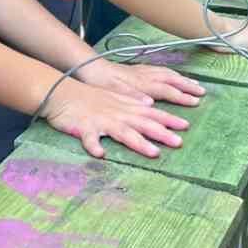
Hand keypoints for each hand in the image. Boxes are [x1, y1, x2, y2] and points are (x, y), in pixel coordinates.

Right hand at [42, 79, 188, 158]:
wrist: (61, 92)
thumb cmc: (88, 96)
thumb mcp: (113, 96)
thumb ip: (132, 100)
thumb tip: (150, 104)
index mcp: (125, 107)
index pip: (151, 114)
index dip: (169, 120)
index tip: (186, 126)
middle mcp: (117, 114)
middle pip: (143, 124)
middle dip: (161, 133)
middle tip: (179, 142)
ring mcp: (101, 121)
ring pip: (123, 133)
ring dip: (138, 142)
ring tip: (153, 152)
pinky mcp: (83, 128)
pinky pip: (89, 139)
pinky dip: (94, 146)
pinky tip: (100, 154)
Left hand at [76, 57, 204, 106]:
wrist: (90, 67)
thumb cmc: (100, 82)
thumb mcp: (112, 92)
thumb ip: (132, 96)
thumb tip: (150, 102)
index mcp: (140, 83)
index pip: (166, 89)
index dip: (181, 96)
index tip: (195, 102)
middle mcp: (145, 75)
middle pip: (171, 79)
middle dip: (188, 86)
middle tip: (202, 93)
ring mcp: (143, 70)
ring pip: (168, 73)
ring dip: (183, 79)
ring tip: (195, 85)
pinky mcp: (139, 69)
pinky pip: (161, 70)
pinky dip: (173, 74)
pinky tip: (176, 77)